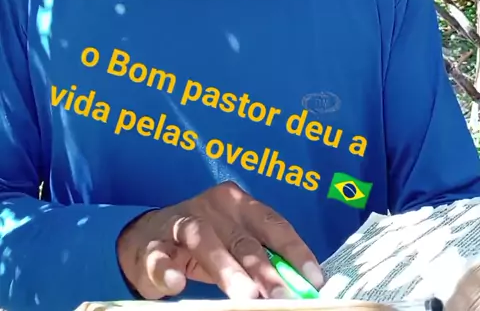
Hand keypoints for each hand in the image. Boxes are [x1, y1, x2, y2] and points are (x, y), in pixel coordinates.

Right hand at [117, 181, 323, 300]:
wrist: (146, 236)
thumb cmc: (204, 240)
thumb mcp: (234, 242)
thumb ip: (261, 256)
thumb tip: (298, 284)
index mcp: (237, 203)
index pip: (272, 223)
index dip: (294, 251)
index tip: (314, 279)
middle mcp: (211, 207)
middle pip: (242, 239)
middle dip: (265, 270)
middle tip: (282, 296)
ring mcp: (180, 222)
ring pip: (204, 240)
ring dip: (226, 269)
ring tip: (245, 296)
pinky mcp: (153, 244)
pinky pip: (160, 256)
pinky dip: (167, 269)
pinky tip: (177, 283)